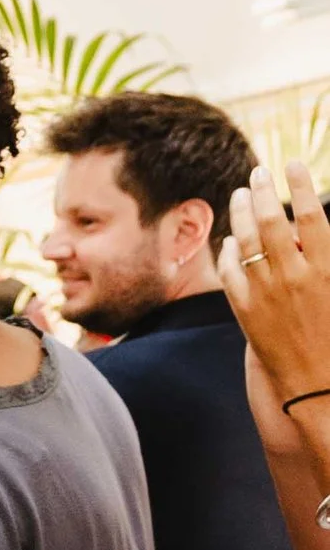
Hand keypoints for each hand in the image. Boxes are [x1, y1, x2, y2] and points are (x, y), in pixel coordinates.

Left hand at [223, 161, 329, 431]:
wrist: (317, 385)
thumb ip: (323, 256)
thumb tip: (307, 229)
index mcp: (326, 269)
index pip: (312, 215)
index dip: (300, 185)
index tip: (292, 164)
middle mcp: (294, 277)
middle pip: (272, 221)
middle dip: (264, 191)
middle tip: (258, 172)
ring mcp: (266, 294)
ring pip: (247, 241)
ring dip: (242, 213)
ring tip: (241, 194)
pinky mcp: (246, 312)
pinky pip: (231, 272)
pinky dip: (229, 252)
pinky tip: (231, 240)